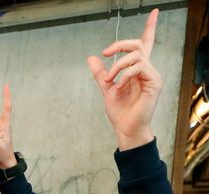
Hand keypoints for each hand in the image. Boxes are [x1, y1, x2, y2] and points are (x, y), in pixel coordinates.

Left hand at [87, 9, 159, 150]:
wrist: (125, 128)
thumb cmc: (120, 111)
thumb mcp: (106, 88)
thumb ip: (100, 73)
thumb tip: (91, 58)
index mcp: (138, 69)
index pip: (146, 43)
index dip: (149, 27)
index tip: (154, 12)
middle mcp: (148, 69)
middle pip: (138, 43)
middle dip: (119, 44)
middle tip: (105, 54)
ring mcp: (152, 75)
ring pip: (136, 55)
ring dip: (118, 65)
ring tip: (109, 80)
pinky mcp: (154, 82)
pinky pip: (139, 68)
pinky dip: (124, 75)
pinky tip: (119, 86)